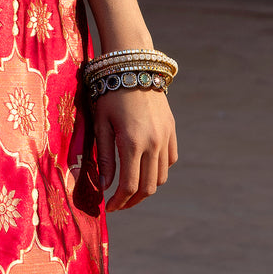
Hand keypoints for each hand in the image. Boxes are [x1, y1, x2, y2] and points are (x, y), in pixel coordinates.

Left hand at [94, 88, 177, 211]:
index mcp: (132, 143)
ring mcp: (165, 137)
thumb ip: (104, 157)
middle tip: (119, 203)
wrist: (133, 65)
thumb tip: (105, 187)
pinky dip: (159, 170)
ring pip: (161, 177)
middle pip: (148, 187)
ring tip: (130, 188)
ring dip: (147, 187)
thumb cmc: (109, 93)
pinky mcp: (171, 130)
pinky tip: (145, 167)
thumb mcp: (101, 124)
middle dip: (132, 200)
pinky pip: (170, 160)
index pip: (129, 186)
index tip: (109, 208)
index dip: (119, 202)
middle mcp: (153, 143)